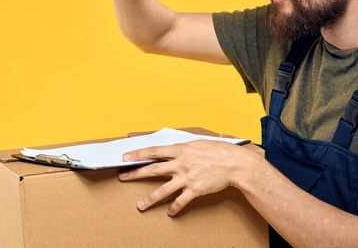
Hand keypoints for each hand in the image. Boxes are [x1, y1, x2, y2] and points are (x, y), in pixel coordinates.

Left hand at [119, 140, 250, 215]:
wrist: (234, 164)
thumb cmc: (218, 151)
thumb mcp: (197, 143)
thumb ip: (182, 147)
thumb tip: (170, 148)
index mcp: (180, 150)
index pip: (153, 151)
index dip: (138, 154)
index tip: (125, 157)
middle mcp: (181, 164)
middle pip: (152, 170)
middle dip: (135, 174)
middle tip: (123, 177)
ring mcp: (187, 178)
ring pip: (163, 190)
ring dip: (149, 199)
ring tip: (140, 205)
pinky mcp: (195, 190)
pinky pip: (180, 201)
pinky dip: (174, 208)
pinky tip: (169, 213)